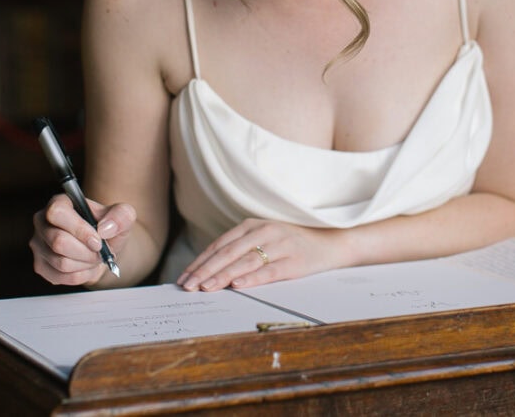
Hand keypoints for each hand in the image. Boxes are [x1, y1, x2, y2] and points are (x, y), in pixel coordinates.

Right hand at [31, 194, 135, 286]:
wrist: (104, 249)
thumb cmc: (108, 229)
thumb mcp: (123, 217)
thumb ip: (121, 215)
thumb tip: (106, 228)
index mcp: (59, 203)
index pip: (57, 213)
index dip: (79, 229)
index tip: (98, 240)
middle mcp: (43, 222)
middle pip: (58, 242)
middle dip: (86, 252)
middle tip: (100, 251)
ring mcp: (38, 245)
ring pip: (61, 262)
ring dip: (85, 264)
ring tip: (93, 257)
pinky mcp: (40, 266)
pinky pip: (60, 277)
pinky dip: (80, 275)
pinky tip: (85, 266)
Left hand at [177, 218, 348, 291]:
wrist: (331, 241)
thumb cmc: (292, 243)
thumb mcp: (264, 239)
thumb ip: (241, 249)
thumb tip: (208, 271)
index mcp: (253, 226)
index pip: (219, 245)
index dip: (200, 261)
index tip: (183, 278)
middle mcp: (265, 232)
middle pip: (228, 253)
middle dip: (204, 270)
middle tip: (188, 286)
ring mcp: (280, 245)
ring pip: (245, 261)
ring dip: (223, 276)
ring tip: (206, 288)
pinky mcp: (295, 262)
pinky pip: (270, 271)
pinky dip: (253, 278)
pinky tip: (238, 285)